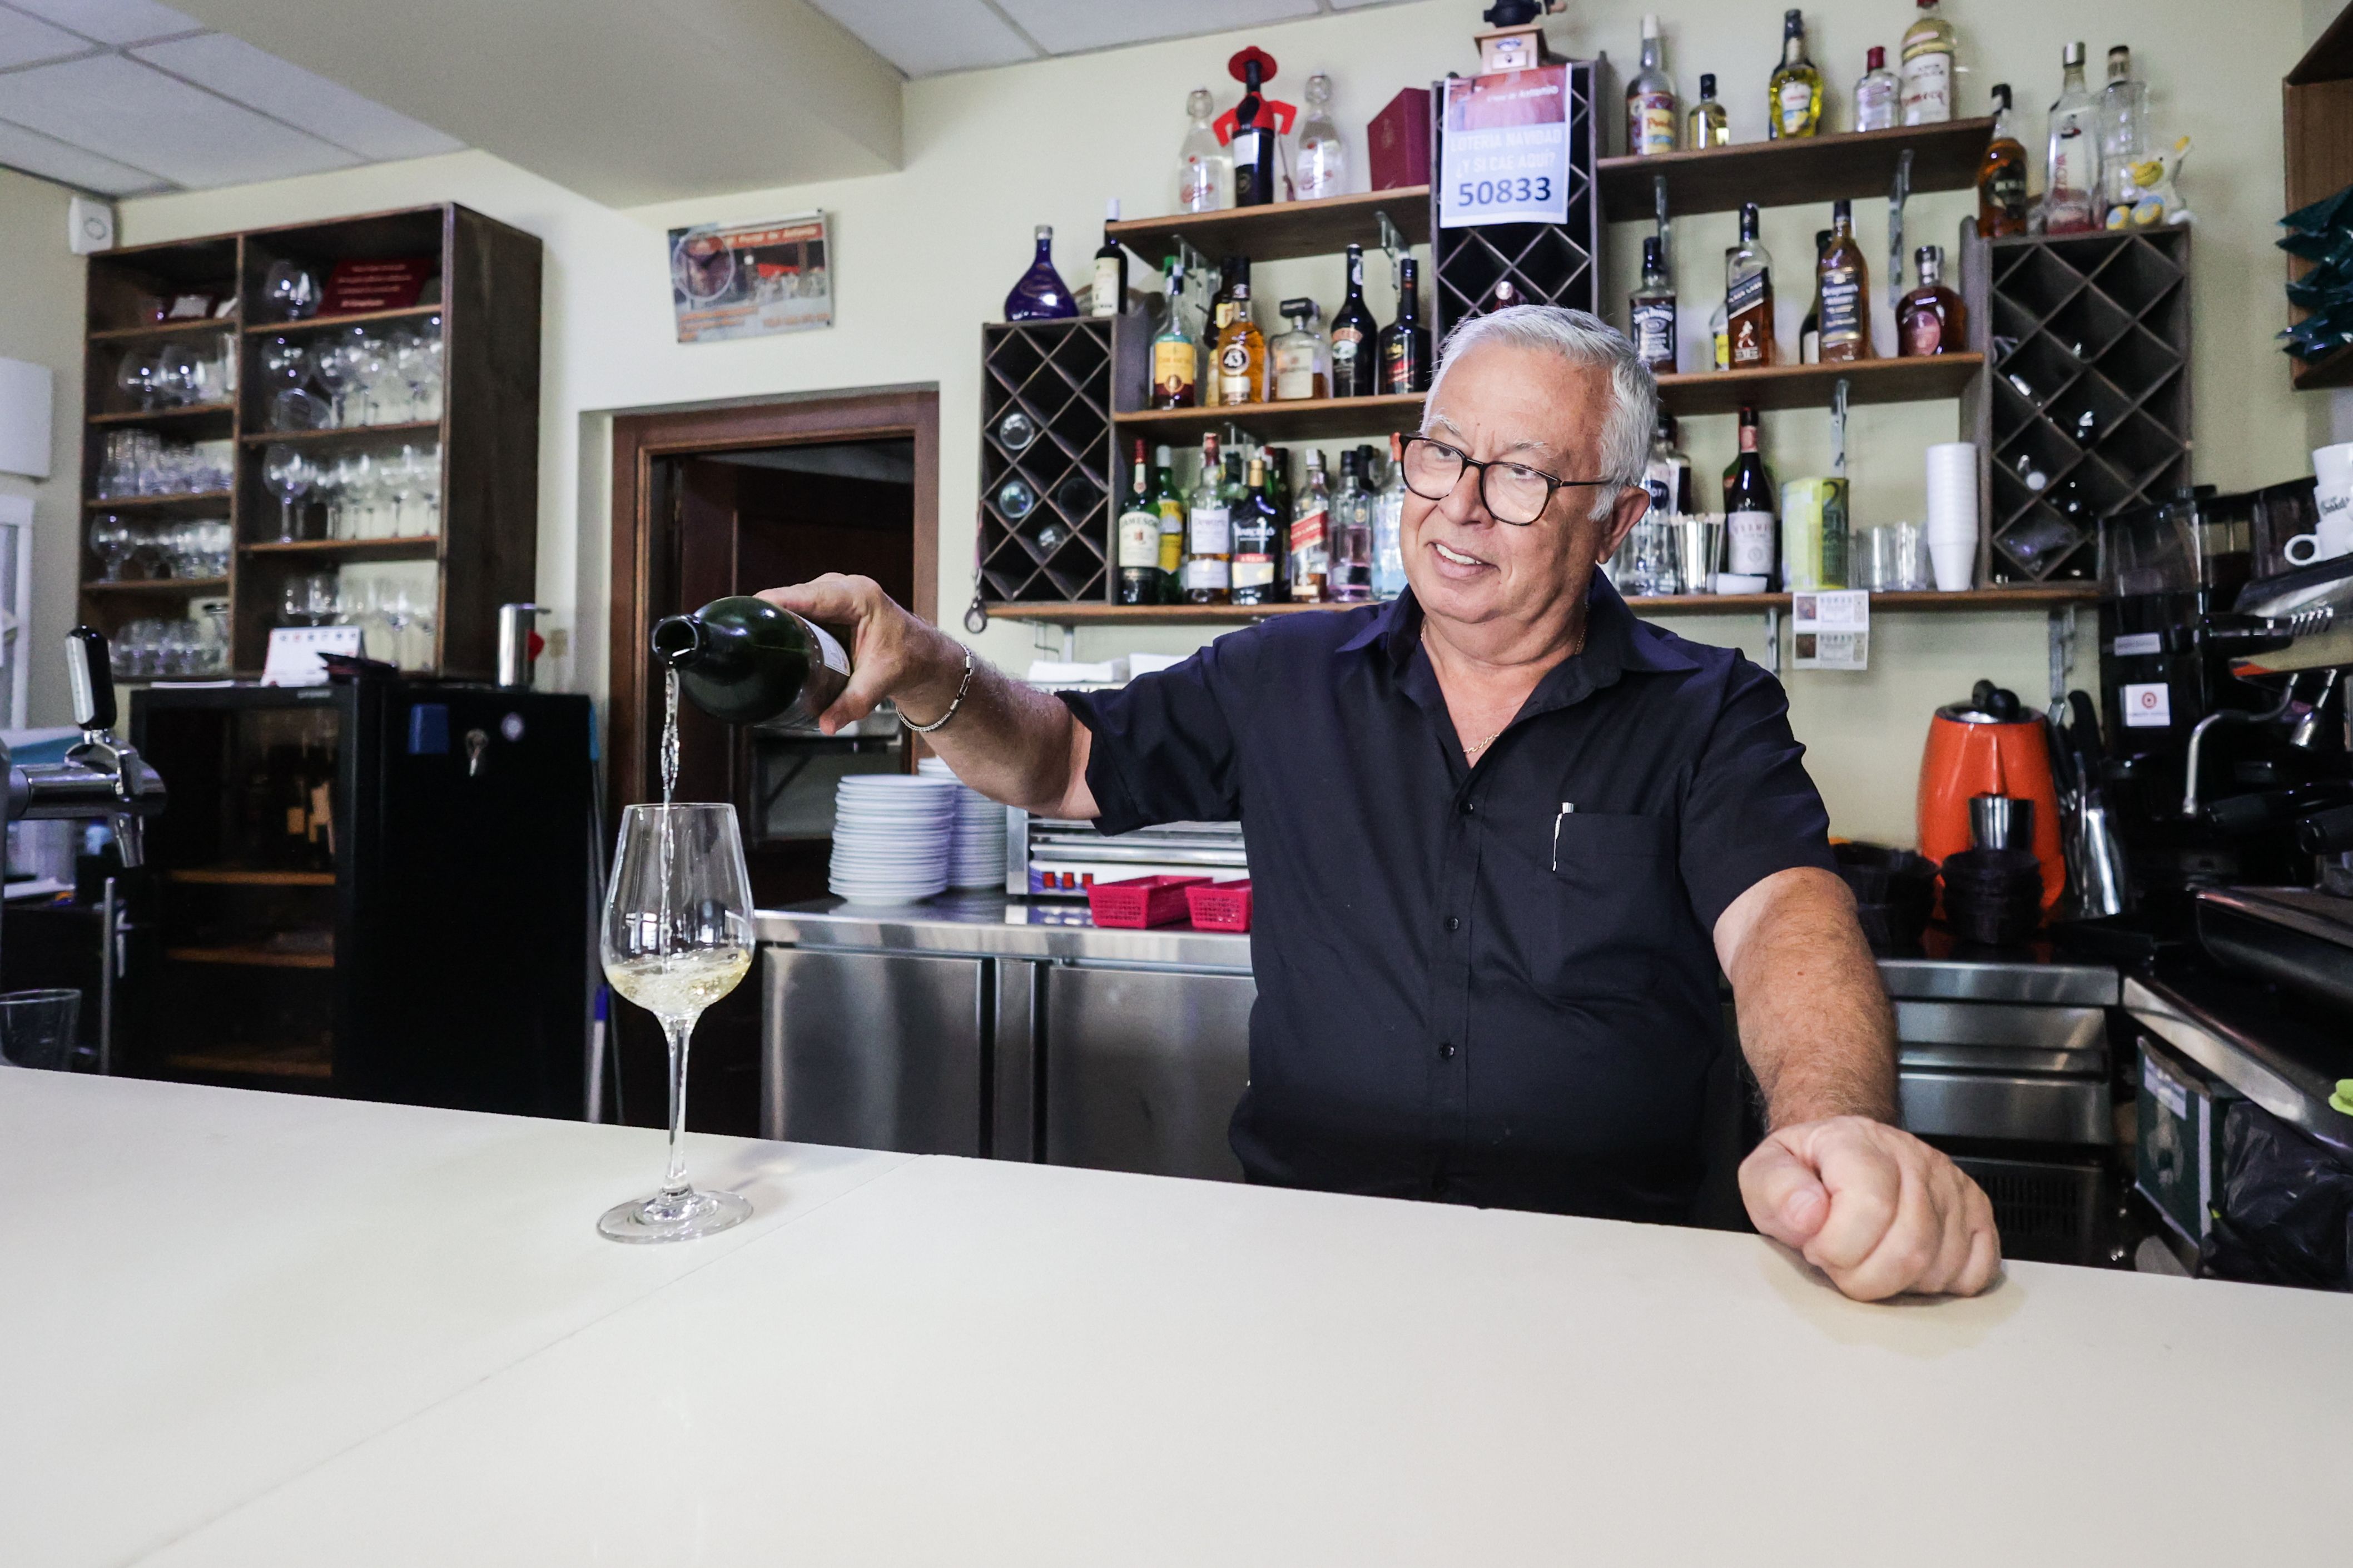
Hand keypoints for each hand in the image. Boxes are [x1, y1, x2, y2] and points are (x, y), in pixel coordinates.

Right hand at [756, 574, 959, 735]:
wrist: (921, 656)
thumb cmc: (908, 659)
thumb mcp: (880, 681)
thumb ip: (853, 703)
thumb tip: (825, 724)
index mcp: (859, 596)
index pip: (810, 595)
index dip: (778, 601)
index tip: (751, 610)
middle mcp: (845, 587)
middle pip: (796, 596)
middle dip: (769, 612)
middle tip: (744, 634)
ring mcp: (834, 593)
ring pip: (795, 600)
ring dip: (775, 617)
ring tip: (750, 636)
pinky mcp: (828, 603)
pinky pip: (800, 607)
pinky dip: (785, 619)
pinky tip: (768, 635)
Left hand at [1738, 1116, 2000, 1300]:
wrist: (1841, 1155)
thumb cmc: (1806, 1173)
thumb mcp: (1765, 1173)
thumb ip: (1775, 1189)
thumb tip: (1809, 1215)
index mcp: (1859, 1143)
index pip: (1870, 1207)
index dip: (1837, 1247)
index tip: (1817, 1247)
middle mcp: (1915, 1159)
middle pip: (1909, 1247)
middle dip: (1863, 1277)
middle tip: (1840, 1262)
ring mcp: (1952, 1187)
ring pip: (1939, 1266)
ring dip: (1896, 1284)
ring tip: (1868, 1258)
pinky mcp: (1977, 1213)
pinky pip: (1974, 1273)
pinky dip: (1938, 1286)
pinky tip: (1906, 1267)